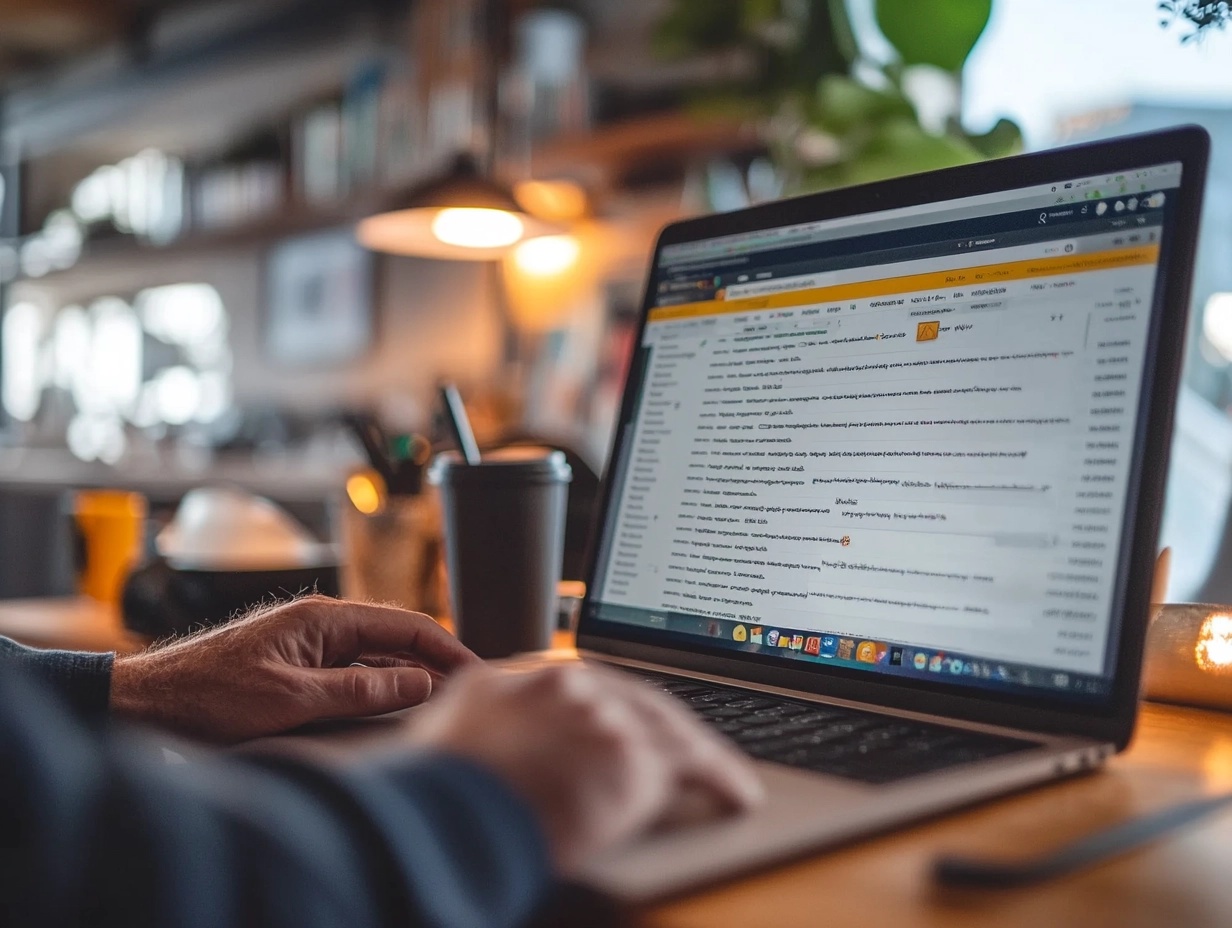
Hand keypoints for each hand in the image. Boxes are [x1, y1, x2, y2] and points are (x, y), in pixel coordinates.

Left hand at [111, 595, 479, 741]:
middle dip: (436, 660)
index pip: (405, 624)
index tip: (477, 670)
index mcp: (324, 618)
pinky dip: (381, 684)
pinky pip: (353, 670)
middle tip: (471, 689)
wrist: (149, 702)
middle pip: (396, 638)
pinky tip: (397, 703)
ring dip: (410, 674)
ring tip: (445, 699)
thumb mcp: (293, 698)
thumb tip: (419, 682)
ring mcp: (310, 644)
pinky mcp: (298, 665)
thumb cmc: (210, 694)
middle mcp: (321, 624)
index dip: (447, 647)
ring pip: (377, 655)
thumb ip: (361, 688)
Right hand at [410, 663, 763, 873]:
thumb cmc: (435, 793)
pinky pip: (696, 766)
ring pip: (669, 728)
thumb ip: (478, 722)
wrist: (448, 814)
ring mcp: (606, 716)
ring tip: (721, 772)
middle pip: (636, 698)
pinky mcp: (635, 757)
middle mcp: (571, 686)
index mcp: (524, 678)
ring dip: (698, 751)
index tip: (628, 720)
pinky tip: (736, 793)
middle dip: (664, 723)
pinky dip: (721, 778)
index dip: (615, 706)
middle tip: (687, 745)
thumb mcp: (446, 735)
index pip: (587, 684)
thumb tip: (481, 735)